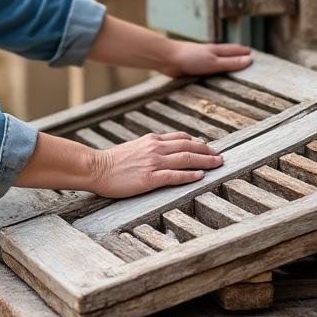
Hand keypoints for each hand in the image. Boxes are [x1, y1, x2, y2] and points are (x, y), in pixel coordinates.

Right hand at [86, 131, 223, 197]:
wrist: (96, 168)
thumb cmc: (113, 161)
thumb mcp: (135, 147)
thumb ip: (151, 147)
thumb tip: (165, 150)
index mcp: (152, 140)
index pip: (181, 138)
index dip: (198, 142)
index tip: (208, 147)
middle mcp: (155, 148)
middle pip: (188, 147)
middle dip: (207, 151)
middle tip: (220, 156)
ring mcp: (153, 163)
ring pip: (186, 159)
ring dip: (205, 161)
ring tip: (218, 164)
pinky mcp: (149, 178)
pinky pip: (174, 176)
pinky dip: (190, 175)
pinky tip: (200, 176)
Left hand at [159, 40, 252, 77]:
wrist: (167, 59)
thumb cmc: (190, 59)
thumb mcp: (214, 62)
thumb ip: (230, 62)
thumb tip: (249, 60)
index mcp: (216, 50)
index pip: (233, 50)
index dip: (243, 51)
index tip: (252, 52)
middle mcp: (209, 54)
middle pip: (226, 54)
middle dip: (235, 55)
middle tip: (246, 57)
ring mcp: (200, 60)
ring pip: (216, 62)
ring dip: (224, 63)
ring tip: (232, 67)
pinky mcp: (192, 68)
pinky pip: (207, 70)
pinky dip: (214, 71)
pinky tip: (212, 75)